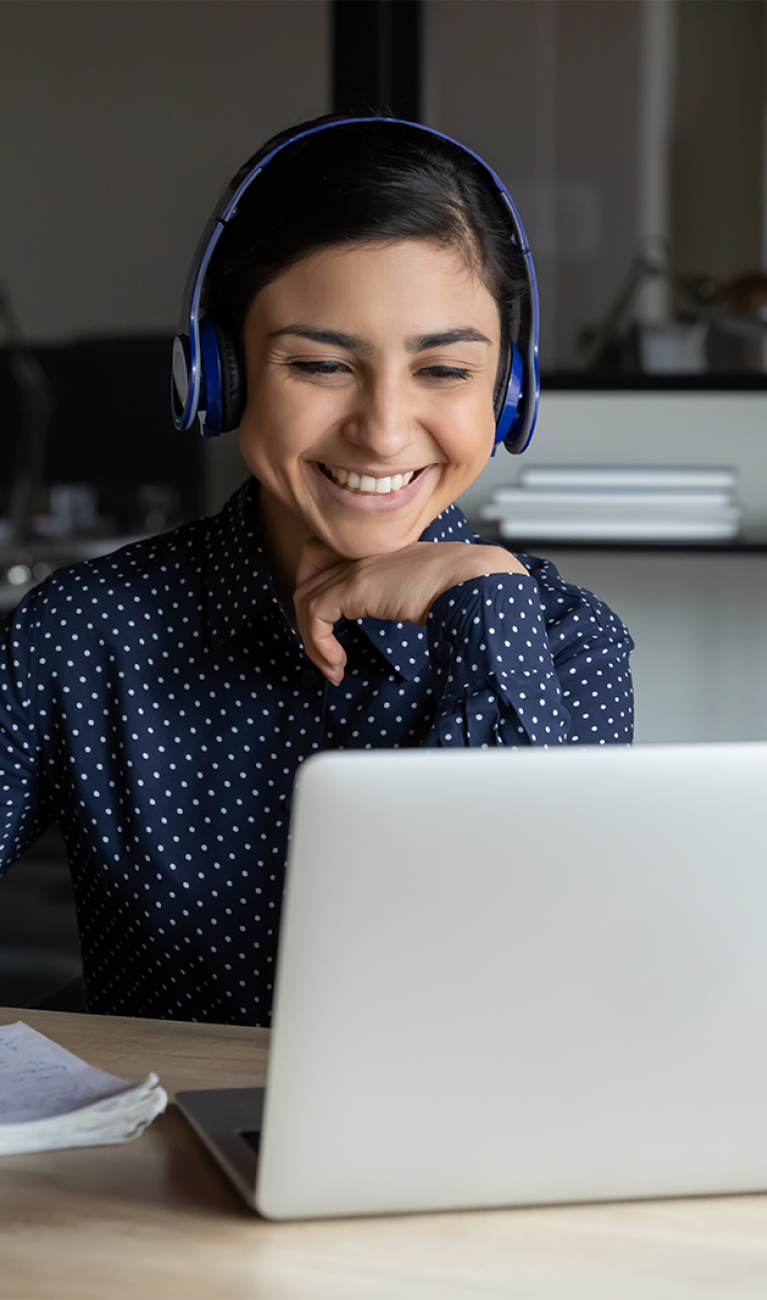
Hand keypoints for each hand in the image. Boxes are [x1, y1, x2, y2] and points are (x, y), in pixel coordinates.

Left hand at [294, 538, 527, 683]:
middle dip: (306, 618)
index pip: (320, 559)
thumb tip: (402, 614)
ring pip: (305, 601)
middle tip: (322, 649)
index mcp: (372, 548)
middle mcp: (358, 552)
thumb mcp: (416, 585)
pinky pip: (315, 618)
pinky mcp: (355, 587)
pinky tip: (338, 664)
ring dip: (312, 642)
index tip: (327, 627)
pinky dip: (319, 646)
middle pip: (305, 578)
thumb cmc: (457, 584)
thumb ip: (397, 591)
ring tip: (331, 667)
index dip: (316, 591)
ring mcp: (354, 567)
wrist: (470, 578)